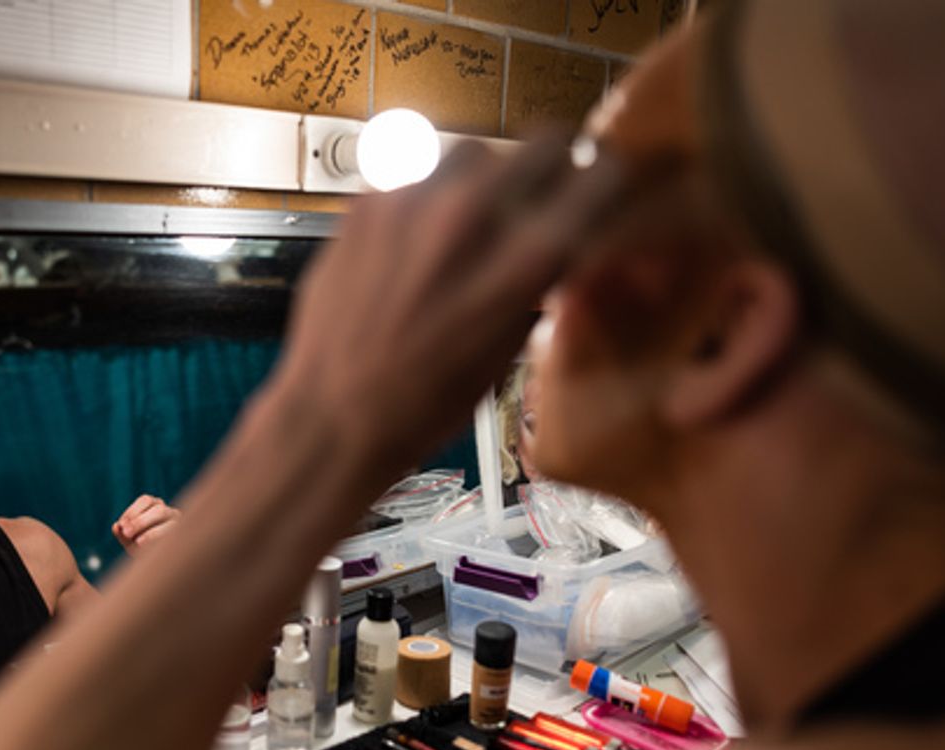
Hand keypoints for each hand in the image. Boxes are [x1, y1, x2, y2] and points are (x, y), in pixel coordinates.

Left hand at [112, 494, 180, 553]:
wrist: (161, 565)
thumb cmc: (144, 549)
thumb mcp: (130, 542)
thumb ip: (122, 534)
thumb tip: (116, 526)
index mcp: (156, 505)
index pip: (146, 501)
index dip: (132, 511)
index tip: (121, 525)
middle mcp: (170, 512)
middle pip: (159, 509)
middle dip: (141, 521)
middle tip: (126, 533)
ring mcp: (180, 524)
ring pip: (172, 526)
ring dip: (151, 532)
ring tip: (138, 543)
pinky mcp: (185, 537)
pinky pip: (174, 536)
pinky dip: (161, 541)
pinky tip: (151, 549)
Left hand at [271, 132, 628, 478]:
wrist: (334, 413)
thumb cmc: (428, 402)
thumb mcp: (510, 347)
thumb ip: (541, 282)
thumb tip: (564, 243)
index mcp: (528, 258)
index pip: (603, 175)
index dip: (610, 179)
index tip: (604, 189)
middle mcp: (476, 214)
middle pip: (545, 141)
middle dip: (554, 165)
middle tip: (546, 194)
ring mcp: (416, 201)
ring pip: (477, 153)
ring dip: (486, 179)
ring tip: (472, 223)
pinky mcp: (369, 203)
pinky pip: (417, 180)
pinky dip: (428, 204)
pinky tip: (416, 246)